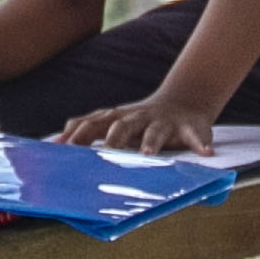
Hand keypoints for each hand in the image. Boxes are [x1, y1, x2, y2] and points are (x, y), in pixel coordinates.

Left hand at [62, 92, 219, 154]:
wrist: (183, 103)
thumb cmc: (140, 121)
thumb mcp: (112, 121)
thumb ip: (85, 129)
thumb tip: (53, 142)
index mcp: (117, 118)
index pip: (93, 124)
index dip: (78, 137)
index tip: (63, 153)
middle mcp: (137, 118)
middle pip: (121, 126)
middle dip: (112, 140)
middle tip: (104, 156)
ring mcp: (163, 122)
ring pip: (155, 132)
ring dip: (150, 143)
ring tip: (148, 155)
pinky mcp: (189, 127)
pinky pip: (196, 135)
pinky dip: (200, 143)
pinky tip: (206, 154)